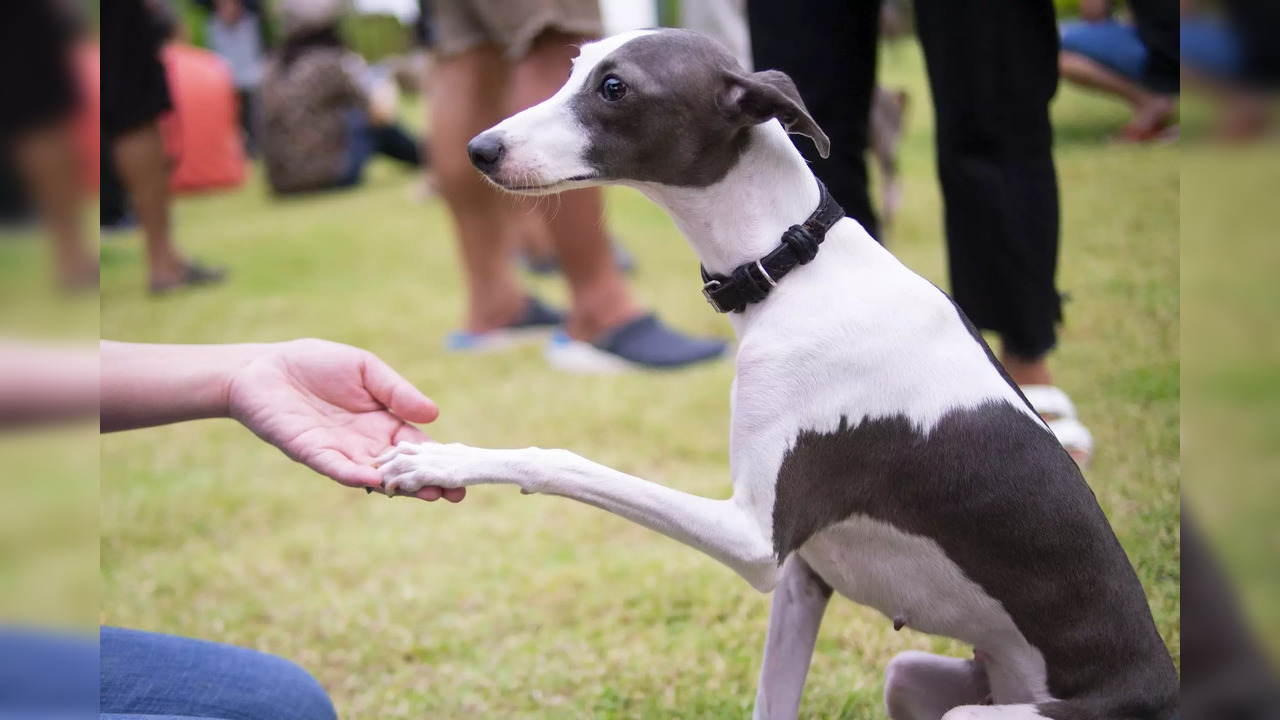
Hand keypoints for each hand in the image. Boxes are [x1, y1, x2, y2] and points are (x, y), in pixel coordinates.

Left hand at [226, 339, 463, 501]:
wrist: (262, 367)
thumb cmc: (314, 364)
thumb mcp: (365, 368)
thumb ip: (396, 391)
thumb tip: (434, 414)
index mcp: (381, 422)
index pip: (417, 446)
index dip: (440, 458)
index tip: (464, 472)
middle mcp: (363, 444)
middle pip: (402, 468)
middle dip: (429, 480)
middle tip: (457, 494)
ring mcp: (338, 451)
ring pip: (374, 474)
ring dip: (401, 486)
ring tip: (428, 494)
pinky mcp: (310, 451)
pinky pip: (335, 466)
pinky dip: (354, 475)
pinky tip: (375, 481)